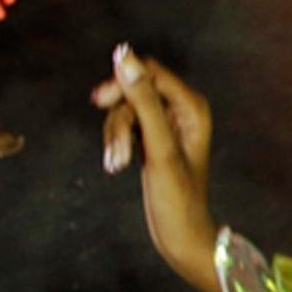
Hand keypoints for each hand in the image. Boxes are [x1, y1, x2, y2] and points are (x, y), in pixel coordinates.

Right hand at [92, 46, 222, 291]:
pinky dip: (117, 144)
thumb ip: (142, 100)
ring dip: (115, 137)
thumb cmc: (177, 197)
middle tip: (114, 153)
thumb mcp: (158, 147)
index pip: (150, 71)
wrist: (182, 236)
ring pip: (125, 112)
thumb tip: (124, 56)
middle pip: (134, 92)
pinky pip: (126, 127)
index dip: (123, 82)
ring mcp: (167, 125)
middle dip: (118, 120)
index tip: (99, 103)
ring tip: (116, 166)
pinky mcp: (153, 140)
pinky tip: (116, 166)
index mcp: (192, 105)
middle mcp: (183, 110)